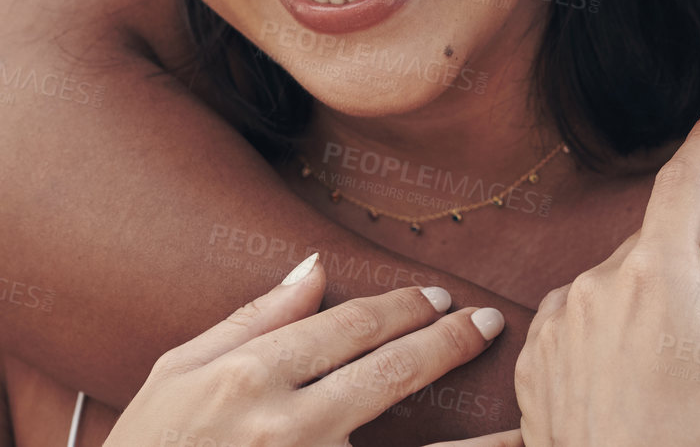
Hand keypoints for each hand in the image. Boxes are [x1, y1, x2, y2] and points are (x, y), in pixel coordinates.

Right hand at [109, 252, 519, 446]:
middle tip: (485, 326)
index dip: (400, 309)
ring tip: (523, 425)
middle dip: (443, 345)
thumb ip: (250, 320)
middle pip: (386, 374)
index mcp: (247, 376)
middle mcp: (283, 424)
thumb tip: (313, 270)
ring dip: (470, 440)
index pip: (345, 328)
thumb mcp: (177, 372)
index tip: (439, 298)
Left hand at [514, 103, 699, 446]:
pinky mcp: (535, 355)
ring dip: (664, 283)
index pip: (681, 186)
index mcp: (654, 283)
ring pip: (620, 276)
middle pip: (659, 235)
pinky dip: (617, 319)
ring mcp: (558, 320)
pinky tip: (648, 362)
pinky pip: (583, 314)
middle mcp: (595, 287)